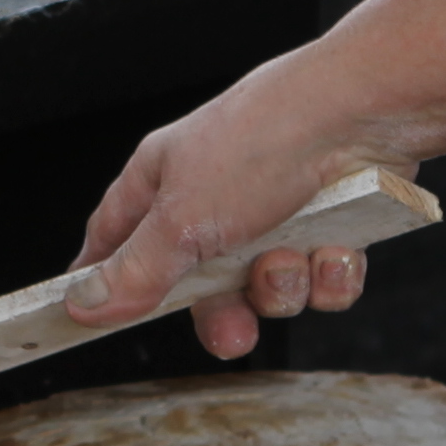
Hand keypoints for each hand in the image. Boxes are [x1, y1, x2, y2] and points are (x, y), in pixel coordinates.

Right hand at [66, 50, 437, 356]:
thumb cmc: (263, 141)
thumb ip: (135, 270)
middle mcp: (217, 195)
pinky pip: (321, 279)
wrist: (365, 114)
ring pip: (268, 286)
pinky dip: (330, 272)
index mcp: (164, 178)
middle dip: (224, 313)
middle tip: (235, 331)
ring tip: (294, 255)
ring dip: (283, 285)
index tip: (93, 320)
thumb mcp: (182, 218)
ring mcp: (278, 209)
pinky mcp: (333, 222)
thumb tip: (80, 306)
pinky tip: (337, 247)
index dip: (104, 278)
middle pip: (201, 285)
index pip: (115, 236)